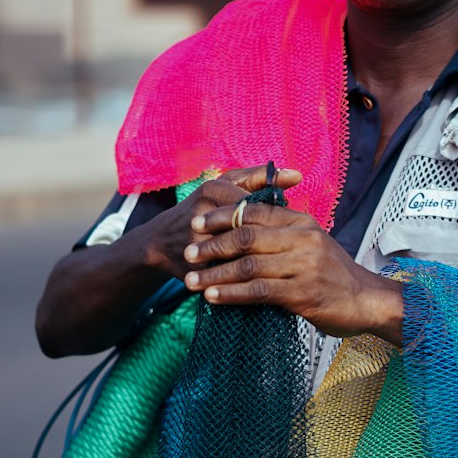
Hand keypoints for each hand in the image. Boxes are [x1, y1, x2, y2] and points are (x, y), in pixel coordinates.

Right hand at [141, 164, 303, 281]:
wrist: (160, 243)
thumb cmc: (204, 209)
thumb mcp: (228, 187)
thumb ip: (260, 179)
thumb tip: (297, 175)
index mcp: (214, 190)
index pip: (257, 205)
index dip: (276, 221)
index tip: (290, 231)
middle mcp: (203, 211)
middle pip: (249, 230)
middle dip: (269, 244)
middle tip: (287, 252)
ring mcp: (196, 239)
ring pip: (240, 255)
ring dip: (260, 263)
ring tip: (279, 268)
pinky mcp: (193, 263)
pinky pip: (226, 272)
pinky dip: (244, 279)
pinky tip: (262, 281)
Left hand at [181, 194, 403, 344]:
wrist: (366, 301)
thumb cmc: (334, 274)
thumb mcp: (313, 243)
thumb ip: (283, 233)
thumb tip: (244, 227)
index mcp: (302, 222)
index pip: (254, 211)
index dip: (221, 216)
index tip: (196, 223)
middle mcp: (303, 239)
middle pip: (246, 235)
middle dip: (212, 244)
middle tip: (188, 252)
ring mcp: (303, 266)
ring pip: (248, 265)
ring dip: (215, 273)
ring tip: (191, 281)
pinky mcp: (302, 293)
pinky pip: (258, 291)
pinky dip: (231, 293)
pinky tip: (213, 297)